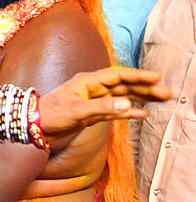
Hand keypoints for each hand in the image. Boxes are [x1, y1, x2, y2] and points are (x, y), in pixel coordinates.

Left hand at [39, 67, 169, 138]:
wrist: (35, 126)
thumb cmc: (52, 114)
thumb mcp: (78, 111)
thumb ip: (103, 108)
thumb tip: (129, 105)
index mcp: (88, 81)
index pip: (118, 76)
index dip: (138, 76)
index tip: (157, 77)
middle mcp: (93, 89)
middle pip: (124, 86)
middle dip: (144, 88)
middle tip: (166, 92)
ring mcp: (93, 101)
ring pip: (122, 98)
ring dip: (140, 98)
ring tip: (160, 99)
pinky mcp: (93, 113)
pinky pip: (115, 111)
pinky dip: (129, 112)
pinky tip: (143, 114)